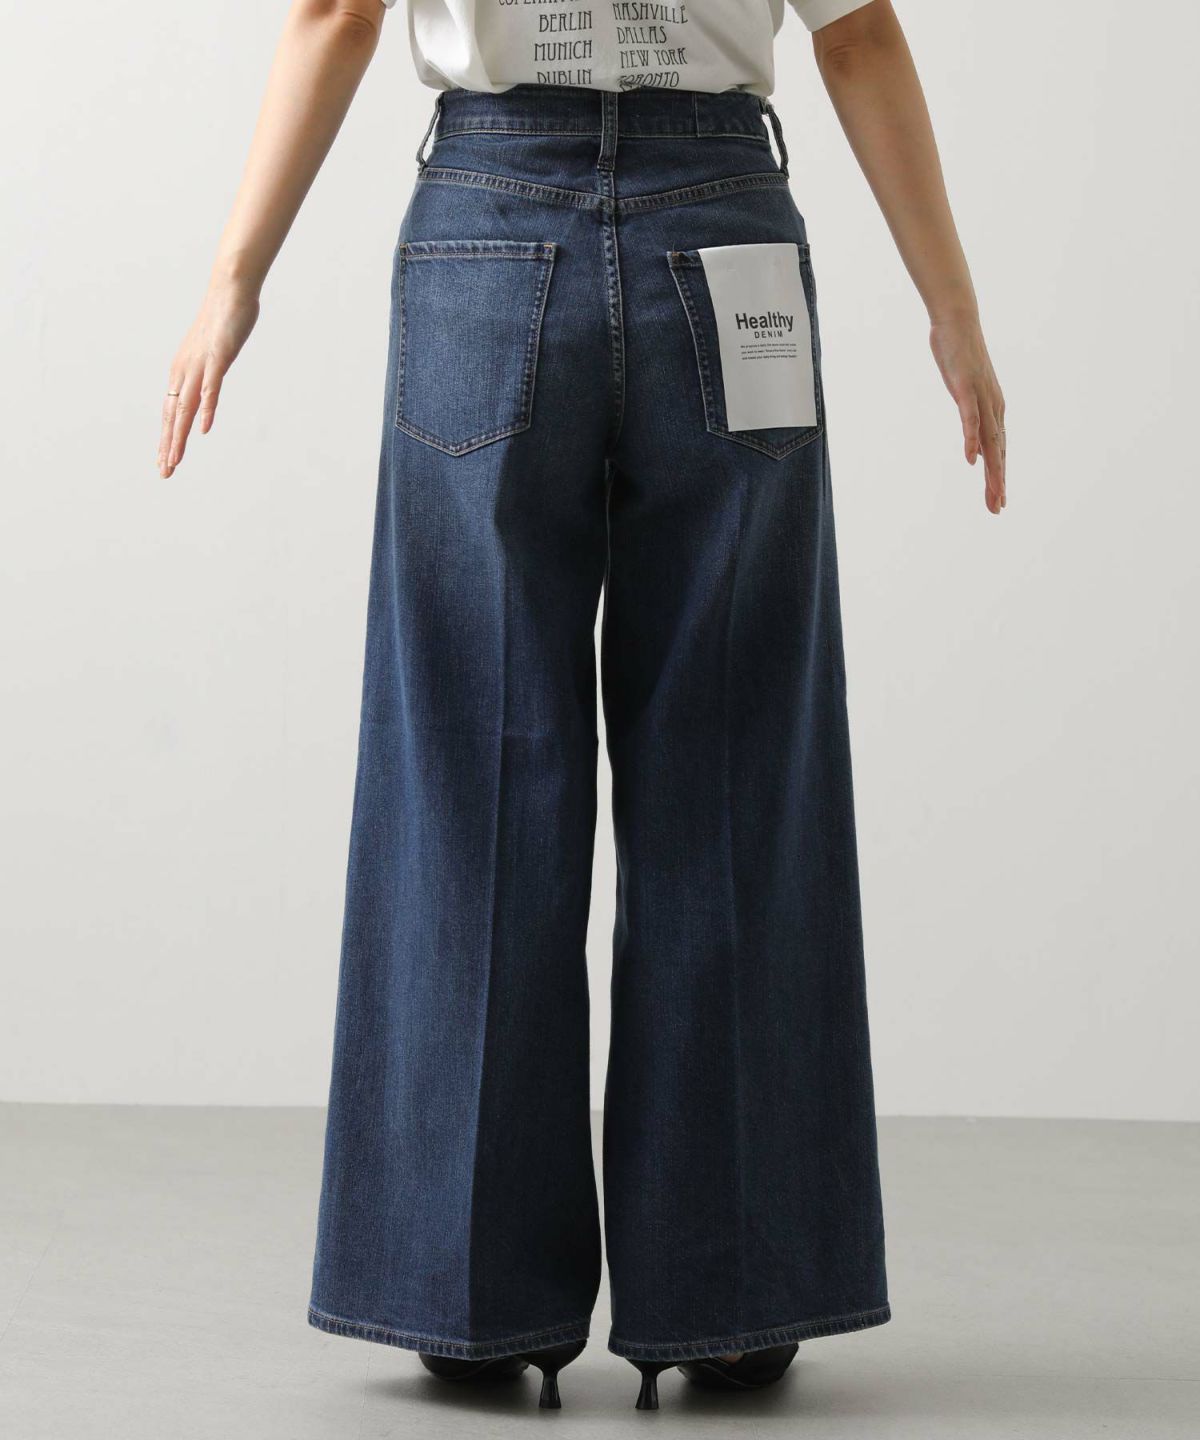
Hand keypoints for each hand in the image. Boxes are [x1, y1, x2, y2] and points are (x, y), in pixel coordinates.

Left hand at [157, 279, 259, 477]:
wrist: (229, 289)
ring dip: (180, 435)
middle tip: (164, 472)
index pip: (172, 411)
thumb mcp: (211, 353)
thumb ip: (208, 373)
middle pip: (174, 415)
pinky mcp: (218, 357)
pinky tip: (203, 428)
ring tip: (175, 459)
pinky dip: (206, 409)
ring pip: (186, 407)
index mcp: (182, 371)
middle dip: (168, 445)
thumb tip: (206, 389)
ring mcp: (201, 364)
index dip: (168, 437)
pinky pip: (211, 388)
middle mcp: (185, 370)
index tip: (165, 461)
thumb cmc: (222, 320)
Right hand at [929, 314, 1006, 514]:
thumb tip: (971, 423)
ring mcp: (981, 398)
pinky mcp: (967, 388)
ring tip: (994, 492)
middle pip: (998, 452)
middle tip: (997, 508)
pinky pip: (971, 419)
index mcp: (993, 410)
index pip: (998, 451)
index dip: (998, 477)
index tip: (997, 501)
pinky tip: (971, 459)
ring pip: (990, 440)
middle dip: (998, 482)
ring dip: (992, 469)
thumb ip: (971, 410)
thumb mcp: (967, 389)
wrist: (958, 321)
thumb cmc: (961, 355)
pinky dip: (972, 440)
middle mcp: (993, 407)